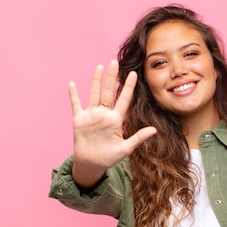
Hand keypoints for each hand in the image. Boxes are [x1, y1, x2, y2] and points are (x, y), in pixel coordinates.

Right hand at [68, 60, 156, 186]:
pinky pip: (76, 104)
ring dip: (96, 81)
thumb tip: (154, 130)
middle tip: (115, 62)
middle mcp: (104, 114)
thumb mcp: (126, 149)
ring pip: (94, 94)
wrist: (92, 164)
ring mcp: (91, 115)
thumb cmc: (110, 157)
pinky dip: (73, 95)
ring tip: (100, 67)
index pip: (124, 99)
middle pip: (109, 92)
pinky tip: (72, 83)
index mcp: (116, 120)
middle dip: (112, 77)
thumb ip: (138, 138)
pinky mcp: (79, 120)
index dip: (129, 87)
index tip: (134, 74)